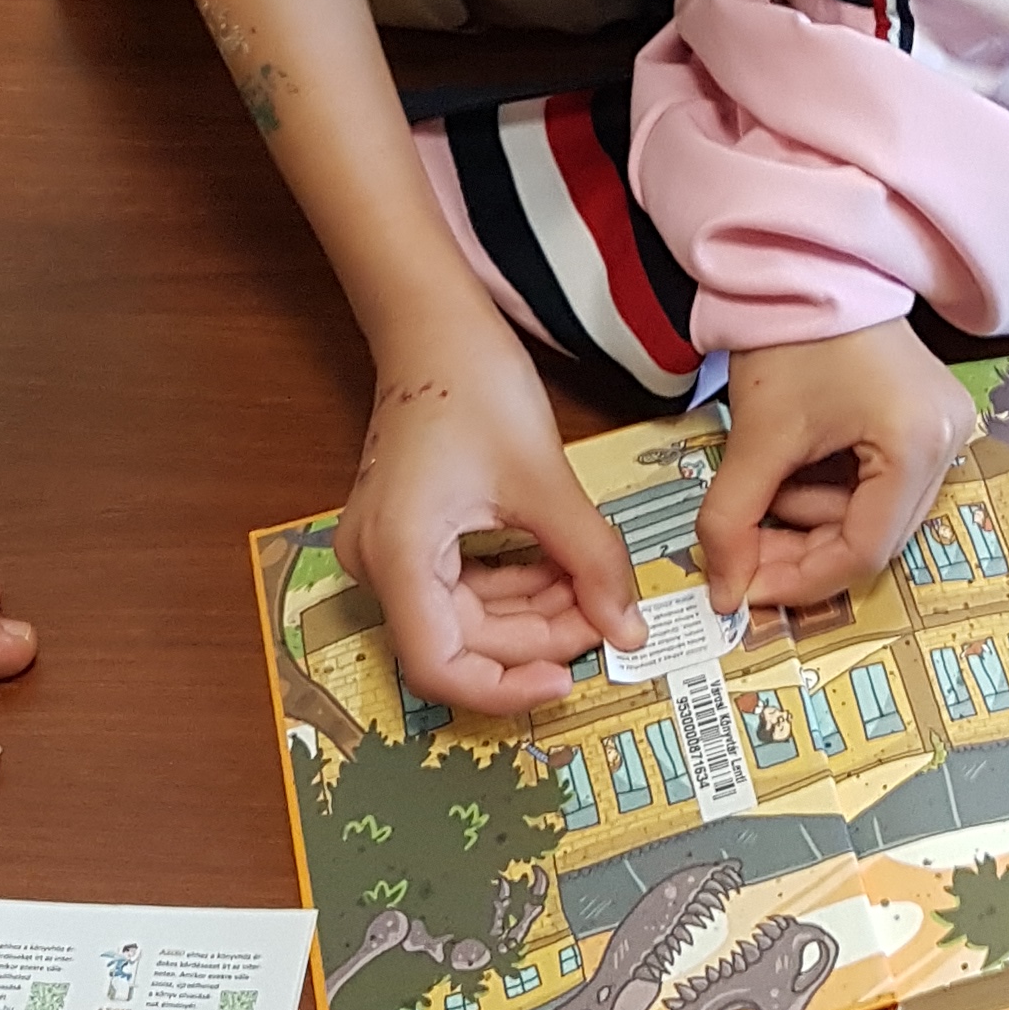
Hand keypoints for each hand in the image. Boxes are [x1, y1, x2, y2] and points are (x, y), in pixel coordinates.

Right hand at [335, 315, 645, 712]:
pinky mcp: (411, 536)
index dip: (506, 686)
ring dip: (534, 609)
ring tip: (595, 589)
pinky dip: (518, 582)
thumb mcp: (544, 480)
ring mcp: (390, 550)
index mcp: (396, 555)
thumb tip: (629, 627)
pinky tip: (565, 569)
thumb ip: (591, 559)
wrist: (434, 323)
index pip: (440, 666)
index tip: (567, 679)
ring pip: (469, 615)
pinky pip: (465, 583)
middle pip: (461, 640)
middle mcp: (379, 563)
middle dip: (539, 636)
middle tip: (606, 619)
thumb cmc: (472, 380)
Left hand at [698, 324, 979, 614]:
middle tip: (746, 548)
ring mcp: (943, 429)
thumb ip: (733, 521)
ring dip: (812, 513)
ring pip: (873, 514)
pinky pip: (877, 483)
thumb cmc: (792, 335)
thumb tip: (724, 593)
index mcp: (917, 444)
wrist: (808, 263)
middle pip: (874, 536)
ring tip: (769, 475)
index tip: (747, 587)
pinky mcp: (925, 420)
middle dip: (803, 546)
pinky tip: (797, 461)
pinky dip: (830, 487)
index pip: (864, 550)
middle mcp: (947, 442)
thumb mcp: (758, 435)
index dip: (801, 578)